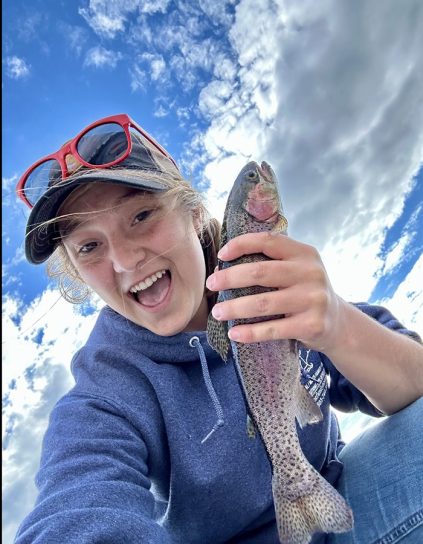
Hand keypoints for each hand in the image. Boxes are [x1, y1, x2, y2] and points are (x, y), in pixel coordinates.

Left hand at [205, 232, 344, 352]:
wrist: (338, 323)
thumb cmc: (305, 292)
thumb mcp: (297, 270)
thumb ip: (269, 263)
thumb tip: (222, 268)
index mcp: (304, 253)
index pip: (268, 241)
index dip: (241, 245)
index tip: (221, 255)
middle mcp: (311, 273)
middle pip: (260, 272)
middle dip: (230, 278)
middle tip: (211, 285)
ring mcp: (313, 299)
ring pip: (263, 303)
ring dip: (234, 308)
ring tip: (217, 312)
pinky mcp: (312, 325)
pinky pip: (273, 329)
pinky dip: (250, 332)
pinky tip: (234, 333)